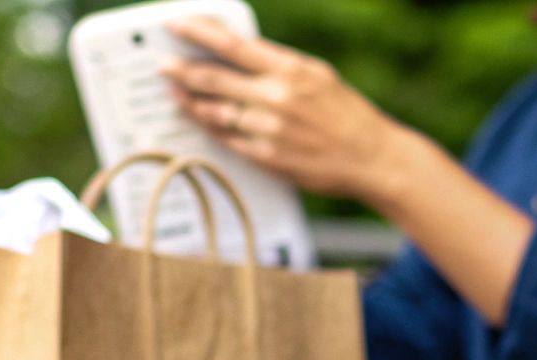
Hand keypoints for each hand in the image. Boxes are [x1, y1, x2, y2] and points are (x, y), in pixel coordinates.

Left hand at [160, 16, 411, 204]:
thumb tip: (238, 54)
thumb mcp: (318, 75)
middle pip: (213, 78)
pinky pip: (228, 139)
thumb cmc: (348, 114)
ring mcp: (270, 129)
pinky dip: (210, 127)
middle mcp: (278, 97)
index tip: (174, 24)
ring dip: (189, 100)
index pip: (232, 44)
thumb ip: (279, 65)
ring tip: (174, 92)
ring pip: (214, 111)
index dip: (198, 31)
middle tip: (162, 64)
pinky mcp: (268, 157)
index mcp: (291, 69)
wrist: (374, 159)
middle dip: (181, 69)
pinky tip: (200, 119)